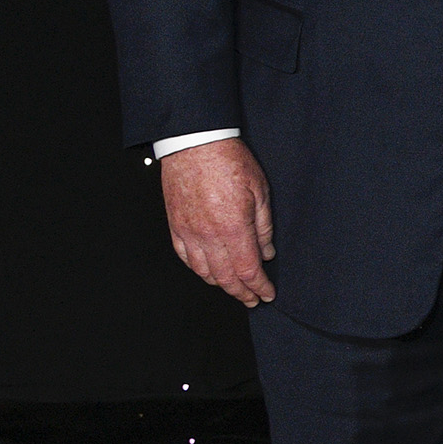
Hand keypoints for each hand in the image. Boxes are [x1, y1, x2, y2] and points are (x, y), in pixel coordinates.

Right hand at [160, 141, 276, 307]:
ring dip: (221, 285)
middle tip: (252, 299)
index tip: (266, 294)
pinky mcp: (175, 226)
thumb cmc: (227, 160)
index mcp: (233, 227)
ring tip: (234, 288)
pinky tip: (209, 272)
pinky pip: (186, 258)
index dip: (259, 287)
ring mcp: (188, 232)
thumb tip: (266, 252)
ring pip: (204, 272)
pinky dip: (199, 270)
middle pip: (226, 278)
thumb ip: (263, 226)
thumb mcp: (260, 190)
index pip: (248, 270)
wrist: (195, 144)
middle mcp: (208, 235)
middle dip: (242, 293)